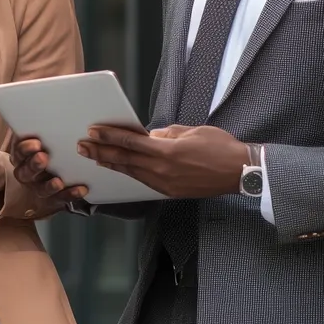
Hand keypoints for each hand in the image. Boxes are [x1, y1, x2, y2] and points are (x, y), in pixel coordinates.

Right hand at [11, 136, 88, 209]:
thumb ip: (43, 129)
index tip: (36, 143)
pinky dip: (70, 194)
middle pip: (26, 172)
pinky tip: (81, 189)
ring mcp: (39, 187)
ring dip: (49, 185)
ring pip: (40, 189)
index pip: (18, 152)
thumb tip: (53, 107)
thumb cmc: (48, 146)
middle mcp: (27, 173)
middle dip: (34, 165)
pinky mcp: (53, 198)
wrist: (55, 168)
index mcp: (21, 156)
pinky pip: (60, 199)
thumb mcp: (42, 136)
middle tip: (43, 158)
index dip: (25, 148)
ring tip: (58, 181)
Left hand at [79, 124, 247, 198]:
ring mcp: (165, 183)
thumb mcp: (192, 131)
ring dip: (111, 164)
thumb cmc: (221, 147)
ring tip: (94, 157)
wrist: (241, 172)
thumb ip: (166, 134)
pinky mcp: (170, 191)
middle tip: (83, 146)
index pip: (131, 142)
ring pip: (131, 172)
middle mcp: (163, 169)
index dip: (110, 136)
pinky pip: (143, 181)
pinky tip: (119, 169)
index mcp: (167, 151)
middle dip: (101, 151)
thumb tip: (148, 137)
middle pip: (125, 159)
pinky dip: (128, 173)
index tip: (93, 131)